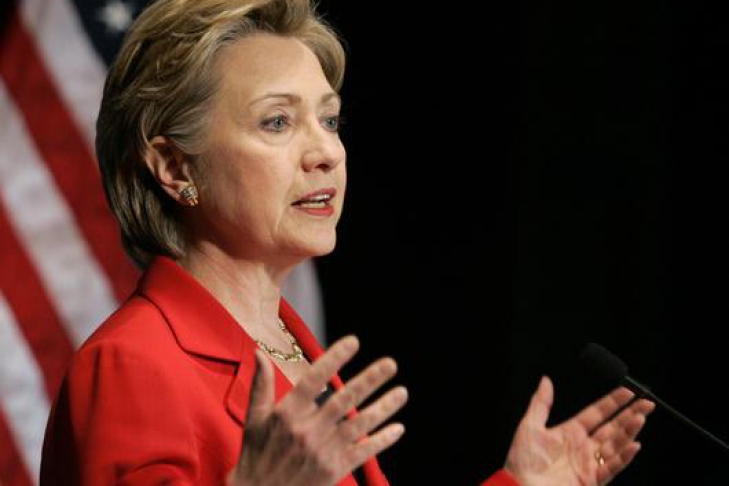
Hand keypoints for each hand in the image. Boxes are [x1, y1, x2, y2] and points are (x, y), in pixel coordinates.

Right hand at [228, 336, 407, 485]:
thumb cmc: (256, 456)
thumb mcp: (255, 419)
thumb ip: (261, 385)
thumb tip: (260, 352)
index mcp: (287, 414)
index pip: (313, 379)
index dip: (334, 359)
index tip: (354, 341)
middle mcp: (307, 430)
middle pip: (344, 399)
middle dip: (369, 380)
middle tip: (391, 363)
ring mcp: (323, 451)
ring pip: (359, 424)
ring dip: (383, 407)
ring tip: (402, 392)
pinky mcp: (334, 470)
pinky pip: (363, 453)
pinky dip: (381, 440)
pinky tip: (398, 428)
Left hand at [504, 377, 654, 485]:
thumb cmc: (522, 461)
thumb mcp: (529, 426)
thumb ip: (541, 403)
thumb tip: (546, 380)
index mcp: (569, 433)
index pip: (596, 413)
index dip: (612, 402)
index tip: (628, 391)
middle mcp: (582, 447)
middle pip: (611, 428)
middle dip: (630, 415)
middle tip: (646, 403)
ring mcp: (588, 464)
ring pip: (615, 445)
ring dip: (629, 432)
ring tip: (641, 417)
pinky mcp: (591, 480)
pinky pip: (612, 467)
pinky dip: (624, 457)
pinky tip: (634, 445)